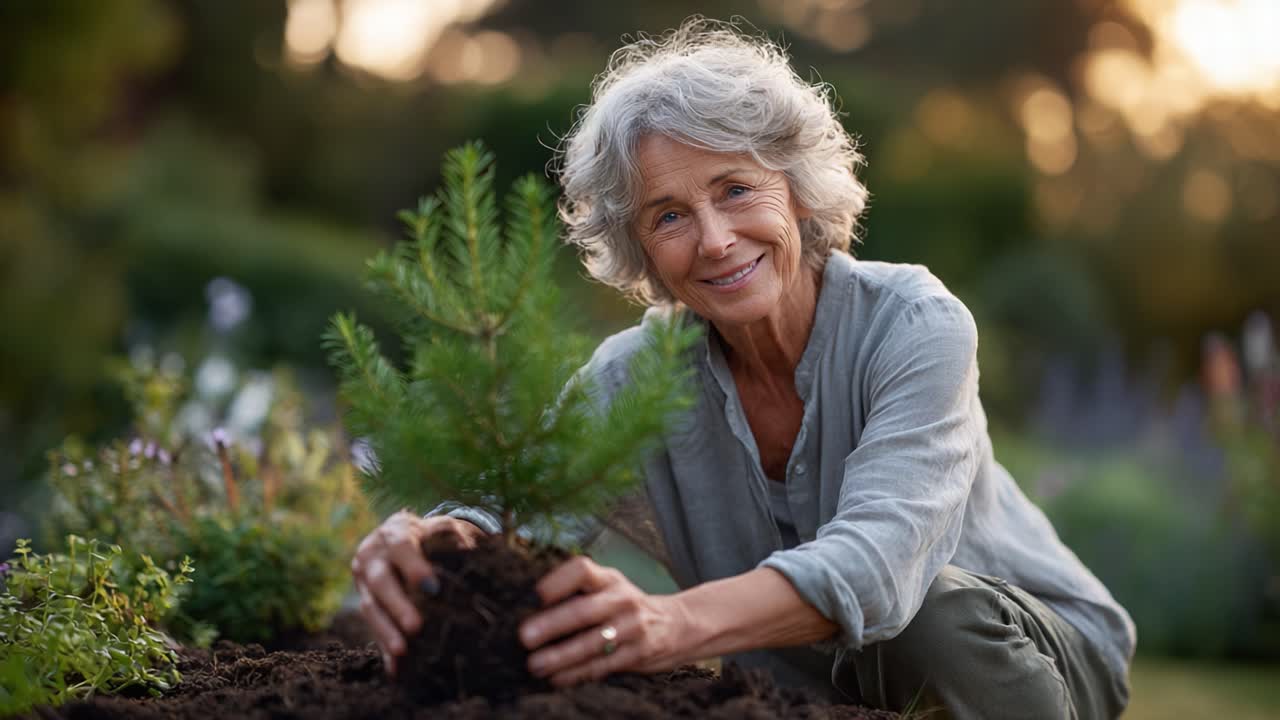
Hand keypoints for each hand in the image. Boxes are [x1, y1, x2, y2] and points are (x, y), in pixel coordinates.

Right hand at [350, 510, 487, 675]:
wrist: (401, 537)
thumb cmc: (430, 535)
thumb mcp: (442, 527)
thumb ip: (452, 538)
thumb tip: (468, 554)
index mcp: (393, 533)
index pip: (402, 548)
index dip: (414, 567)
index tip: (432, 588)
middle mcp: (372, 556)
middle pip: (380, 581)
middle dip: (397, 605)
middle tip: (416, 626)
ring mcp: (363, 581)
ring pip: (370, 607)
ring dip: (386, 631)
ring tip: (402, 652)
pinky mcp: (365, 602)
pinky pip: (371, 627)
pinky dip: (383, 647)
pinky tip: (394, 669)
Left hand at [518, 556, 694, 686]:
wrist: (677, 624)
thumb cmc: (626, 605)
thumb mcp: (610, 587)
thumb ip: (579, 592)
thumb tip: (530, 609)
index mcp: (609, 579)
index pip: (582, 570)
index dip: (559, 581)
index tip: (538, 595)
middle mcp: (622, 599)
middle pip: (584, 610)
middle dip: (553, 624)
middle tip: (525, 636)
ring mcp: (633, 627)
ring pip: (592, 644)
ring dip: (561, 656)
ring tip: (535, 665)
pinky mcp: (638, 653)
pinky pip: (603, 665)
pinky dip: (578, 674)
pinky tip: (557, 678)